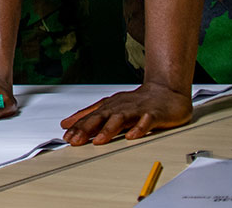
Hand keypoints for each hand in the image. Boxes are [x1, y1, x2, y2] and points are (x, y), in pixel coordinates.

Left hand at [60, 82, 192, 145]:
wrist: (166, 91)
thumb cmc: (137, 102)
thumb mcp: (110, 107)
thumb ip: (89, 116)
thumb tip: (67, 123)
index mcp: (110, 106)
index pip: (90, 117)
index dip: (77, 127)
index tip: (66, 137)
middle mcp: (120, 107)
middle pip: (101, 117)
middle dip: (87, 128)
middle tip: (75, 140)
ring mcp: (137, 110)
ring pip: (121, 118)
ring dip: (109, 129)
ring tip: (99, 140)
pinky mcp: (154, 114)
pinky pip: (146, 121)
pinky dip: (139, 128)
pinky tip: (132, 135)